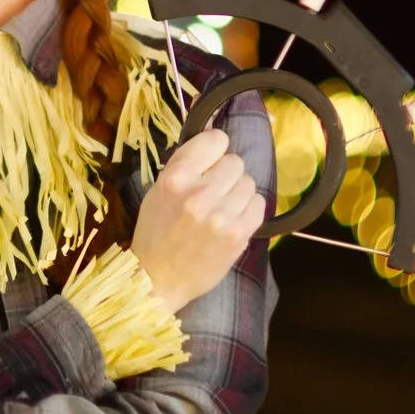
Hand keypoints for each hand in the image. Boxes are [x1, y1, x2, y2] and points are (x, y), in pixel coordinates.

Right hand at [129, 127, 264, 312]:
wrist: (158, 279)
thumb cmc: (156, 233)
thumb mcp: (158, 191)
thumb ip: (186, 165)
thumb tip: (215, 134)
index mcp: (175, 178)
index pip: (215, 140)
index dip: (215, 149)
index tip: (211, 161)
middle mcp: (199, 193)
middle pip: (235, 162)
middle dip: (226, 174)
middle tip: (214, 191)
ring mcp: (221, 215)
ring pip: (249, 182)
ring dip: (238, 192)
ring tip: (222, 208)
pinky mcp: (238, 234)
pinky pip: (259, 204)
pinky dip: (249, 209)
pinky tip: (233, 219)